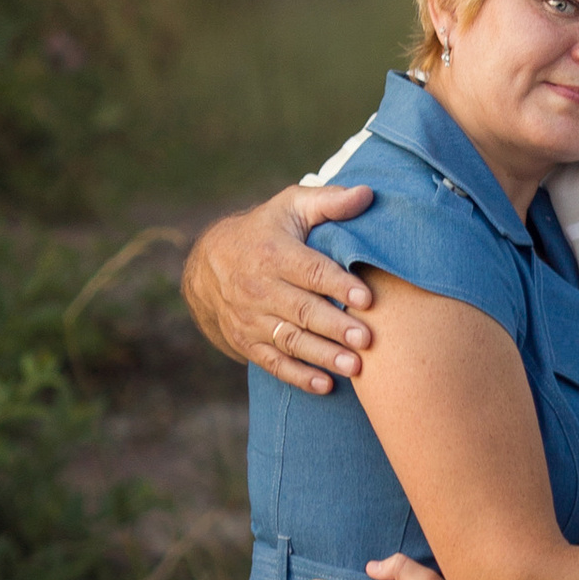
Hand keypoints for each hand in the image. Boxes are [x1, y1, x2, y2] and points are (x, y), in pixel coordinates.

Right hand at [183, 185, 378, 394]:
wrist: (211, 263)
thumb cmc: (268, 230)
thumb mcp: (292, 206)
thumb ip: (329, 201)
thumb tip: (367, 194)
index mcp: (273, 252)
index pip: (310, 271)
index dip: (339, 285)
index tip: (367, 299)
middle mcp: (258, 288)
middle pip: (302, 310)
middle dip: (335, 326)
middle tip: (367, 340)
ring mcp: (250, 318)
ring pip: (290, 340)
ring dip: (322, 355)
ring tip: (355, 367)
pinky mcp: (247, 342)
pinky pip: (274, 363)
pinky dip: (299, 377)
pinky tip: (326, 386)